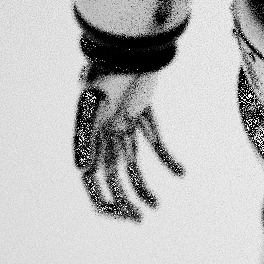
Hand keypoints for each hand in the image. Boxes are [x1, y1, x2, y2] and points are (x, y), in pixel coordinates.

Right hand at [74, 62, 183, 220]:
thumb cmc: (107, 68)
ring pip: (133, 164)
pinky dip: (167, 158)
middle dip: (124, 201)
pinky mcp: (141, 114)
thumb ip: (86, 134)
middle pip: (113, 177)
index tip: (121, 215)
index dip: (103, 199)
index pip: (91, 179)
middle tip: (140, 218)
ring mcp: (122, 125)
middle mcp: (103, 134)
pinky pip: (154, 141)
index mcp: (88, 136)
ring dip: (142, 186)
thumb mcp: (93, 101)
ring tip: (156, 206)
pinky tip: (181, 172)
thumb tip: (83, 171)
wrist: (128, 45)